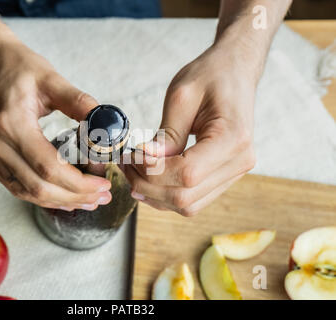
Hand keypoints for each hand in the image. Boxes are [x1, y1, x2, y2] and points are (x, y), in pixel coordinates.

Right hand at [0, 39, 111, 210]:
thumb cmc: (18, 67)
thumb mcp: (51, 78)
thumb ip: (79, 102)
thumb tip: (107, 125)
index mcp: (10, 122)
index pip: (49, 166)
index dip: (79, 183)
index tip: (103, 184)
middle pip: (39, 186)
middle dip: (75, 196)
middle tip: (103, 196)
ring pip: (27, 192)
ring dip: (61, 201)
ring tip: (89, 200)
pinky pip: (17, 187)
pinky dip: (43, 195)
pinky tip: (64, 196)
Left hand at [124, 44, 256, 215]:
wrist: (235, 71)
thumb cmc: (211, 76)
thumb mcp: (181, 96)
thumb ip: (165, 134)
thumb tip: (145, 161)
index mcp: (233, 138)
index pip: (186, 174)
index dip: (152, 172)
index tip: (131, 157)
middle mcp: (239, 161)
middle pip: (185, 196)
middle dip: (147, 185)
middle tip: (126, 165)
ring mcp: (235, 172)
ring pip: (189, 205)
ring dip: (155, 195)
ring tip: (133, 172)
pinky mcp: (226, 175)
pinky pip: (194, 199)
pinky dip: (167, 195)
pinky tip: (149, 180)